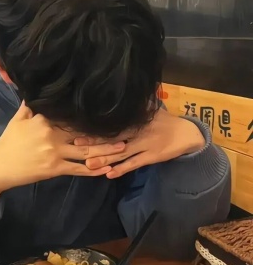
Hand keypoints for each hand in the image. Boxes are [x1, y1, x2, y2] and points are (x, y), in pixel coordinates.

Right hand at [0, 102, 125, 209]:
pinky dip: (92, 170)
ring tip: (123, 148)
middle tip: (127, 131)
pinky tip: (105, 170)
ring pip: (85, 152)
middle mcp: (52, 135)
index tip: (109, 112)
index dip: (92, 115)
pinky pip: (77, 170)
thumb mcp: (17, 119)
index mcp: (44, 120)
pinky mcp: (54, 169)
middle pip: (84, 133)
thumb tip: (36, 90)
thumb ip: (29, 105)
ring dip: (106, 152)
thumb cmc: (8, 142)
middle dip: (106, 133)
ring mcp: (55, 153)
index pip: (72, 116)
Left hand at [75, 109, 205, 178]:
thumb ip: (136, 104)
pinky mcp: (151, 157)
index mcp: (136, 120)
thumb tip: (125, 90)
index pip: (112, 125)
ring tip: (88, 164)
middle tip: (77, 147)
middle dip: (95, 144)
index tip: (79, 131)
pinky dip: (122, 169)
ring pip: (121, 153)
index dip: (95, 129)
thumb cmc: (164, 121)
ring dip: (105, 159)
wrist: (187, 134)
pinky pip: (134, 164)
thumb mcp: (151, 109)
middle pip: (113, 139)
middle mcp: (138, 132)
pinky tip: (109, 174)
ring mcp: (144, 145)